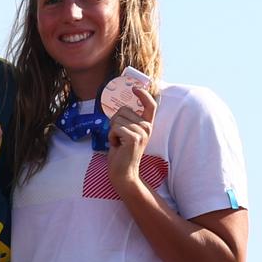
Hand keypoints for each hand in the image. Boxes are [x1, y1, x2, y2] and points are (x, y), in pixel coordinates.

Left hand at [106, 83, 157, 197]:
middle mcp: (147, 127)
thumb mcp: (126, 133)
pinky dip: (111, 136)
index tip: (134, 88)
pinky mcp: (134, 138)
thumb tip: (121, 106)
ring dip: (112, 130)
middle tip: (119, 136)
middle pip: (123, 109)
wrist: (123, 172)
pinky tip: (116, 145)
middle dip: (114, 121)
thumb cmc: (122, 153)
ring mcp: (142, 132)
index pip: (150, 105)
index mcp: (146, 125)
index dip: (143, 94)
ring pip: (117, 119)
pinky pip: (115, 128)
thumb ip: (127, 120)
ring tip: (118, 142)